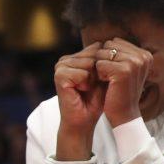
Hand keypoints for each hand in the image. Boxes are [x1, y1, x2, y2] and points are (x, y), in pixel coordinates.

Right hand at [54, 43, 104, 158]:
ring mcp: (60, 66)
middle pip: (94, 55)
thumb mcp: (102, 76)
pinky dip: (86, 84)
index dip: (103, 66)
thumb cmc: (94, 100)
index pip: (97, 49)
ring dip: (93, 80)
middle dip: (99, 73)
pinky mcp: (59, 75)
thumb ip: (102, 60)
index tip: (98, 81)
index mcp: (74, 57)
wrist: (83, 119)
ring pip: (90, 64)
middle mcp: (65, 59)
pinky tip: (80, 91)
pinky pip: (83, 74)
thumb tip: (102, 43)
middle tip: (90, 87)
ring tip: (85, 89)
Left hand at [96, 39, 151, 127]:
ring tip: (110, 81)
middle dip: (103, 60)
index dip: (108, 56)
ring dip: (100, 68)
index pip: (114, 41)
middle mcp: (143, 56)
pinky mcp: (124, 71)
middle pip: (108, 45)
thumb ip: (120, 52)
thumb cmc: (120, 91)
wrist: (124, 114)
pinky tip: (108, 85)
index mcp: (145, 54)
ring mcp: (134, 63)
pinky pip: (99, 64)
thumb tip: (107, 40)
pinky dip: (98, 75)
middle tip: (112, 77)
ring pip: (102, 54)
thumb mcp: (125, 69)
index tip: (115, 72)